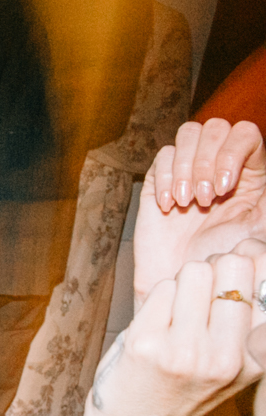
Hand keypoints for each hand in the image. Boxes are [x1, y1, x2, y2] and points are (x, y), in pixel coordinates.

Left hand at [87, 251, 263, 415]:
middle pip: (232, 266)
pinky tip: (154, 330)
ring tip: (176, 318)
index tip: (231, 284)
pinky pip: (161, 290)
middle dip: (214, 271)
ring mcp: (186, 350)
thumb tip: (248, 253)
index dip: (248, 267)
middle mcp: (227, 355)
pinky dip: (157, 301)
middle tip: (200, 297)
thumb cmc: (182, 390)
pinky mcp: (146, 344)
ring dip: (182, 285)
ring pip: (194, 272)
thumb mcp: (230, 362)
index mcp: (255, 358)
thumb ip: (240, 320)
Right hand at [135, 120, 265, 302]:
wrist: (188, 287)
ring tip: (187, 203)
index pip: (245, 133)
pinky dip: (165, 181)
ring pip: (187, 135)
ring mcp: (188, 172)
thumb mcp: (260, 235)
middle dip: (206, 162)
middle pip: (215, 128)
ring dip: (185, 168)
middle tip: (205, 200)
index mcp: (251, 173)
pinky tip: (169, 208)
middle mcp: (221, 167)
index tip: (225, 188)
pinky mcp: (159, 182)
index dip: (232, 152)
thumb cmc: (227, 267)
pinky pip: (160, 159)